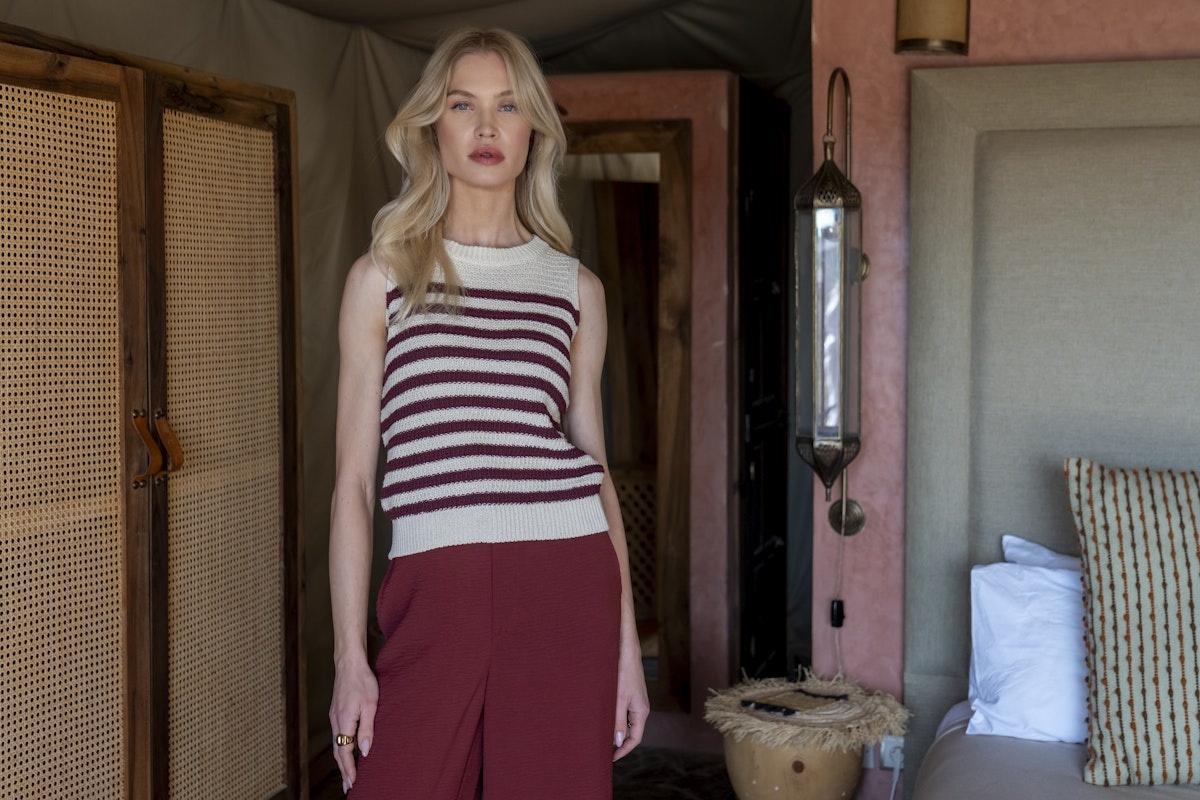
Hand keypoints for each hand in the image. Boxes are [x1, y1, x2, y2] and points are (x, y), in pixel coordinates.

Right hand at [329, 657, 378, 792]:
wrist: (349, 664)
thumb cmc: (362, 681)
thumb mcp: (371, 705)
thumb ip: (367, 728)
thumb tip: (365, 750)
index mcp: (344, 722)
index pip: (345, 752)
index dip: (349, 769)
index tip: (353, 782)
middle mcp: (336, 722)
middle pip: (338, 752)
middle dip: (343, 770)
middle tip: (348, 786)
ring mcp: (334, 717)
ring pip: (336, 744)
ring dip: (341, 761)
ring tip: (347, 774)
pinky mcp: (336, 712)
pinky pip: (337, 736)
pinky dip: (341, 748)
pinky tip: (346, 751)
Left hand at [612, 637, 648, 760]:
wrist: (626, 650)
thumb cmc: (623, 672)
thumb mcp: (618, 699)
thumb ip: (618, 721)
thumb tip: (618, 742)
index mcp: (641, 712)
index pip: (635, 739)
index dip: (624, 750)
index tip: (611, 758)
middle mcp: (641, 708)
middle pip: (631, 732)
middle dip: (619, 742)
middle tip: (603, 749)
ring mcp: (636, 701)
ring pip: (627, 722)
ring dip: (616, 730)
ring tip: (601, 735)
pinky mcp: (630, 694)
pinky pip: (624, 712)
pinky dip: (615, 719)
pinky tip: (604, 718)